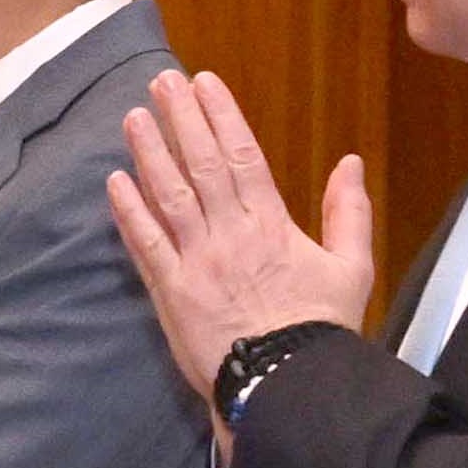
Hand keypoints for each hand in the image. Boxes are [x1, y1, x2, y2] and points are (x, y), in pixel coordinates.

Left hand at [92, 72, 378, 399]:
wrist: (286, 386)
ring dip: (150, 153)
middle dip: (181, 119)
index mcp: (273, 225)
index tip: (205, 82)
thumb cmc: (321, 329)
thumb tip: (351, 161)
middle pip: (202, 165)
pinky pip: (146, 245)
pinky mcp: (171, 292)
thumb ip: (350, 213)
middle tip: (161, 82)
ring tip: (133, 117)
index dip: (222, 116)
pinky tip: (115, 181)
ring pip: (169, 196)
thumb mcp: (352, 269)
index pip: (244, 157)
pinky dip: (129, 212)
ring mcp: (196, 262)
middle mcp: (230, 234)